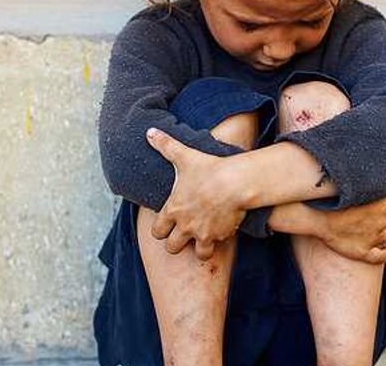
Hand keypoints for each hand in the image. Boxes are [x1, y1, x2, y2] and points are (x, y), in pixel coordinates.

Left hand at [145, 127, 246, 259]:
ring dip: (200, 247)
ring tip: (206, 236)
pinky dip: (220, 240)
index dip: (162, 229)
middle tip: (186, 232)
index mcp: (172, 210)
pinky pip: (218, 246)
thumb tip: (150, 131)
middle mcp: (185, 226)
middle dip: (178, 242)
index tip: (170, 222)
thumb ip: (166, 146)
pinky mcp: (221, 236)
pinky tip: (224, 228)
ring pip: (197, 253)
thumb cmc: (209, 169)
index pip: (157, 232)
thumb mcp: (184, 156)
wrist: (235, 183)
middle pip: (172, 247)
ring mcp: (203, 233)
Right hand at [320, 192, 385, 263]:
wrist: (316, 218)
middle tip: (372, 213)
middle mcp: (380, 221)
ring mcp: (374, 238)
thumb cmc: (332, 200)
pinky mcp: (364, 252)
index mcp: (380, 205)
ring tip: (374, 227)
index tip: (384, 200)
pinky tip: (385, 249)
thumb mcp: (354, 188)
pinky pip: (384, 255)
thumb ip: (369, 187)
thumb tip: (378, 185)